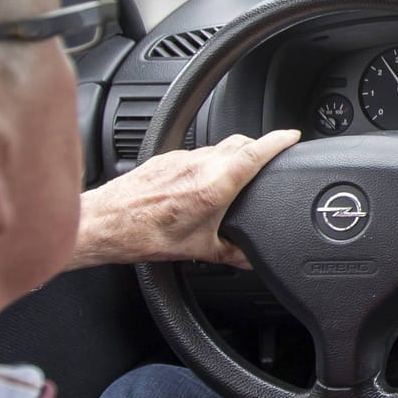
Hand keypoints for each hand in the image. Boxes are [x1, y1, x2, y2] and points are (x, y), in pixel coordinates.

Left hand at [67, 129, 300, 269]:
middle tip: (270, 156)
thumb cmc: (144, 235)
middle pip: (239, 142)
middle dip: (259, 146)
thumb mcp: (199, 251)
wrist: (104, 224)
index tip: (292, 136)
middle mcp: (199, 165)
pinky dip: (206, 163)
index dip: (279, 141)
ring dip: (231, 156)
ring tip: (234, 176)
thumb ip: (233, 254)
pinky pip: (195, 155)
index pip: (255, 152)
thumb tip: (251, 260)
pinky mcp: (164, 158)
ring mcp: (180, 158)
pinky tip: (199, 183)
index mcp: (214, 185)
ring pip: (216, 148)